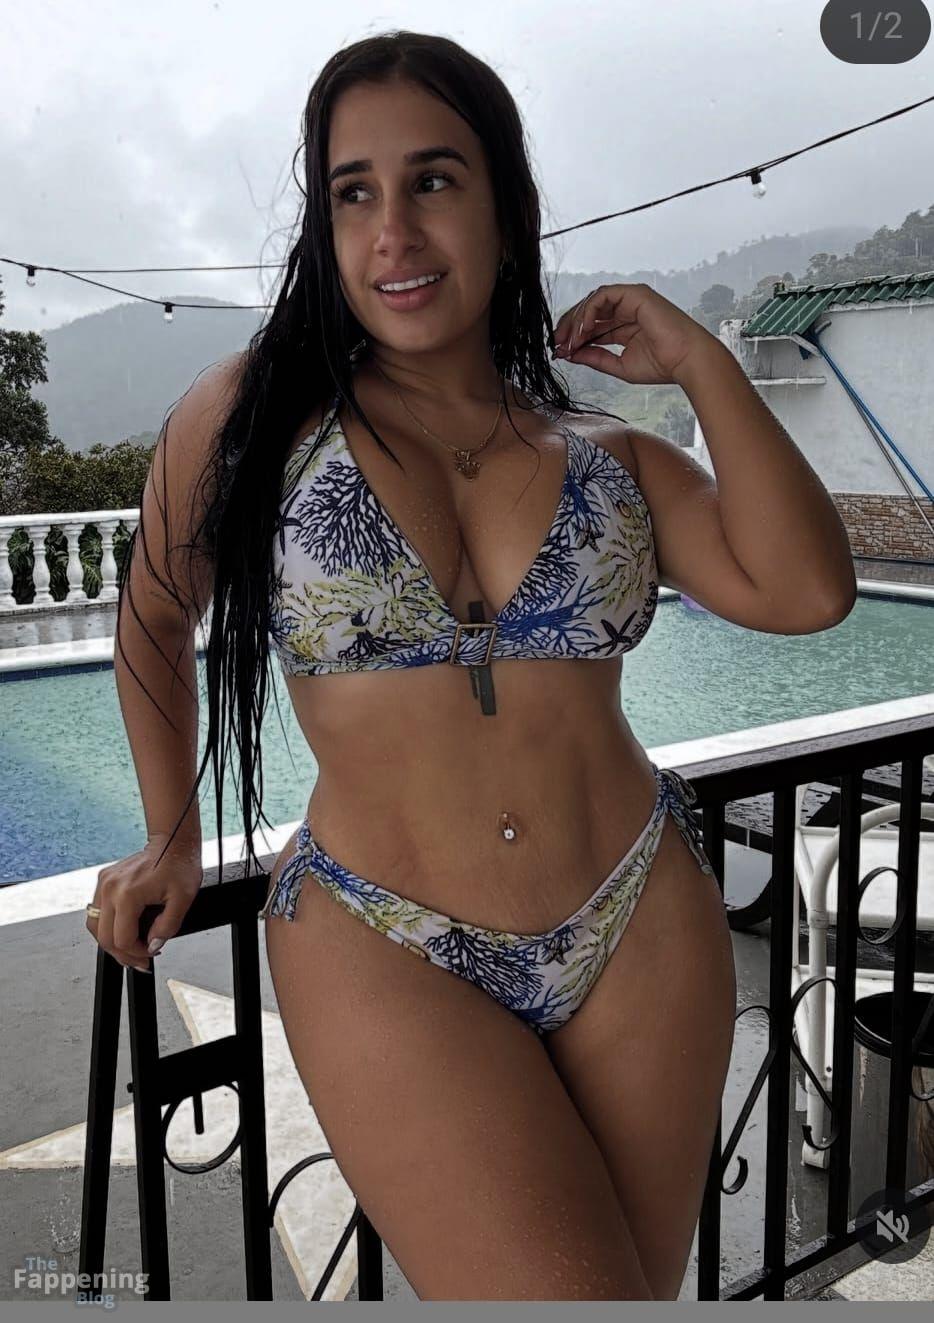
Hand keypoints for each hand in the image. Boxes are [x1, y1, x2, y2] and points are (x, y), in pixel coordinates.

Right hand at [85, 835, 202, 973]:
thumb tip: (152, 945)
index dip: (137, 953)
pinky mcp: (104, 880)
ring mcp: (104, 882)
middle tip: (140, 960)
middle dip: (123, 953)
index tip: (151, 954)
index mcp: (127, 893)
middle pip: (104, 937)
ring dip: (111, 941)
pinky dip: (108, 925)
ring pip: (95, 926)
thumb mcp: (183, 899)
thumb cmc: (179, 864)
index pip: (121, 939)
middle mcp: (110, 888)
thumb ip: (167, 927)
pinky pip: (98, 911)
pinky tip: (124, 930)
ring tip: (131, 948)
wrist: (172, 842)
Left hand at [551, 282, 719, 385]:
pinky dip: (588, 312)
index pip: (592, 326)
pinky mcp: (635, 293)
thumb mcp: (619, 365)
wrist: (686, 361)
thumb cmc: (663, 364)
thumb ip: (595, 357)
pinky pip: (602, 296)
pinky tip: (582, 331)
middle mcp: (627, 309)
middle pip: (589, 311)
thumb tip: (571, 354)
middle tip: (557, 344)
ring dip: (576, 320)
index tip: (561, 352)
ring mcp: (631, 299)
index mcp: (624, 325)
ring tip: (569, 340)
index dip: (574, 337)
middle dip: (569, 327)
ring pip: (592, 302)